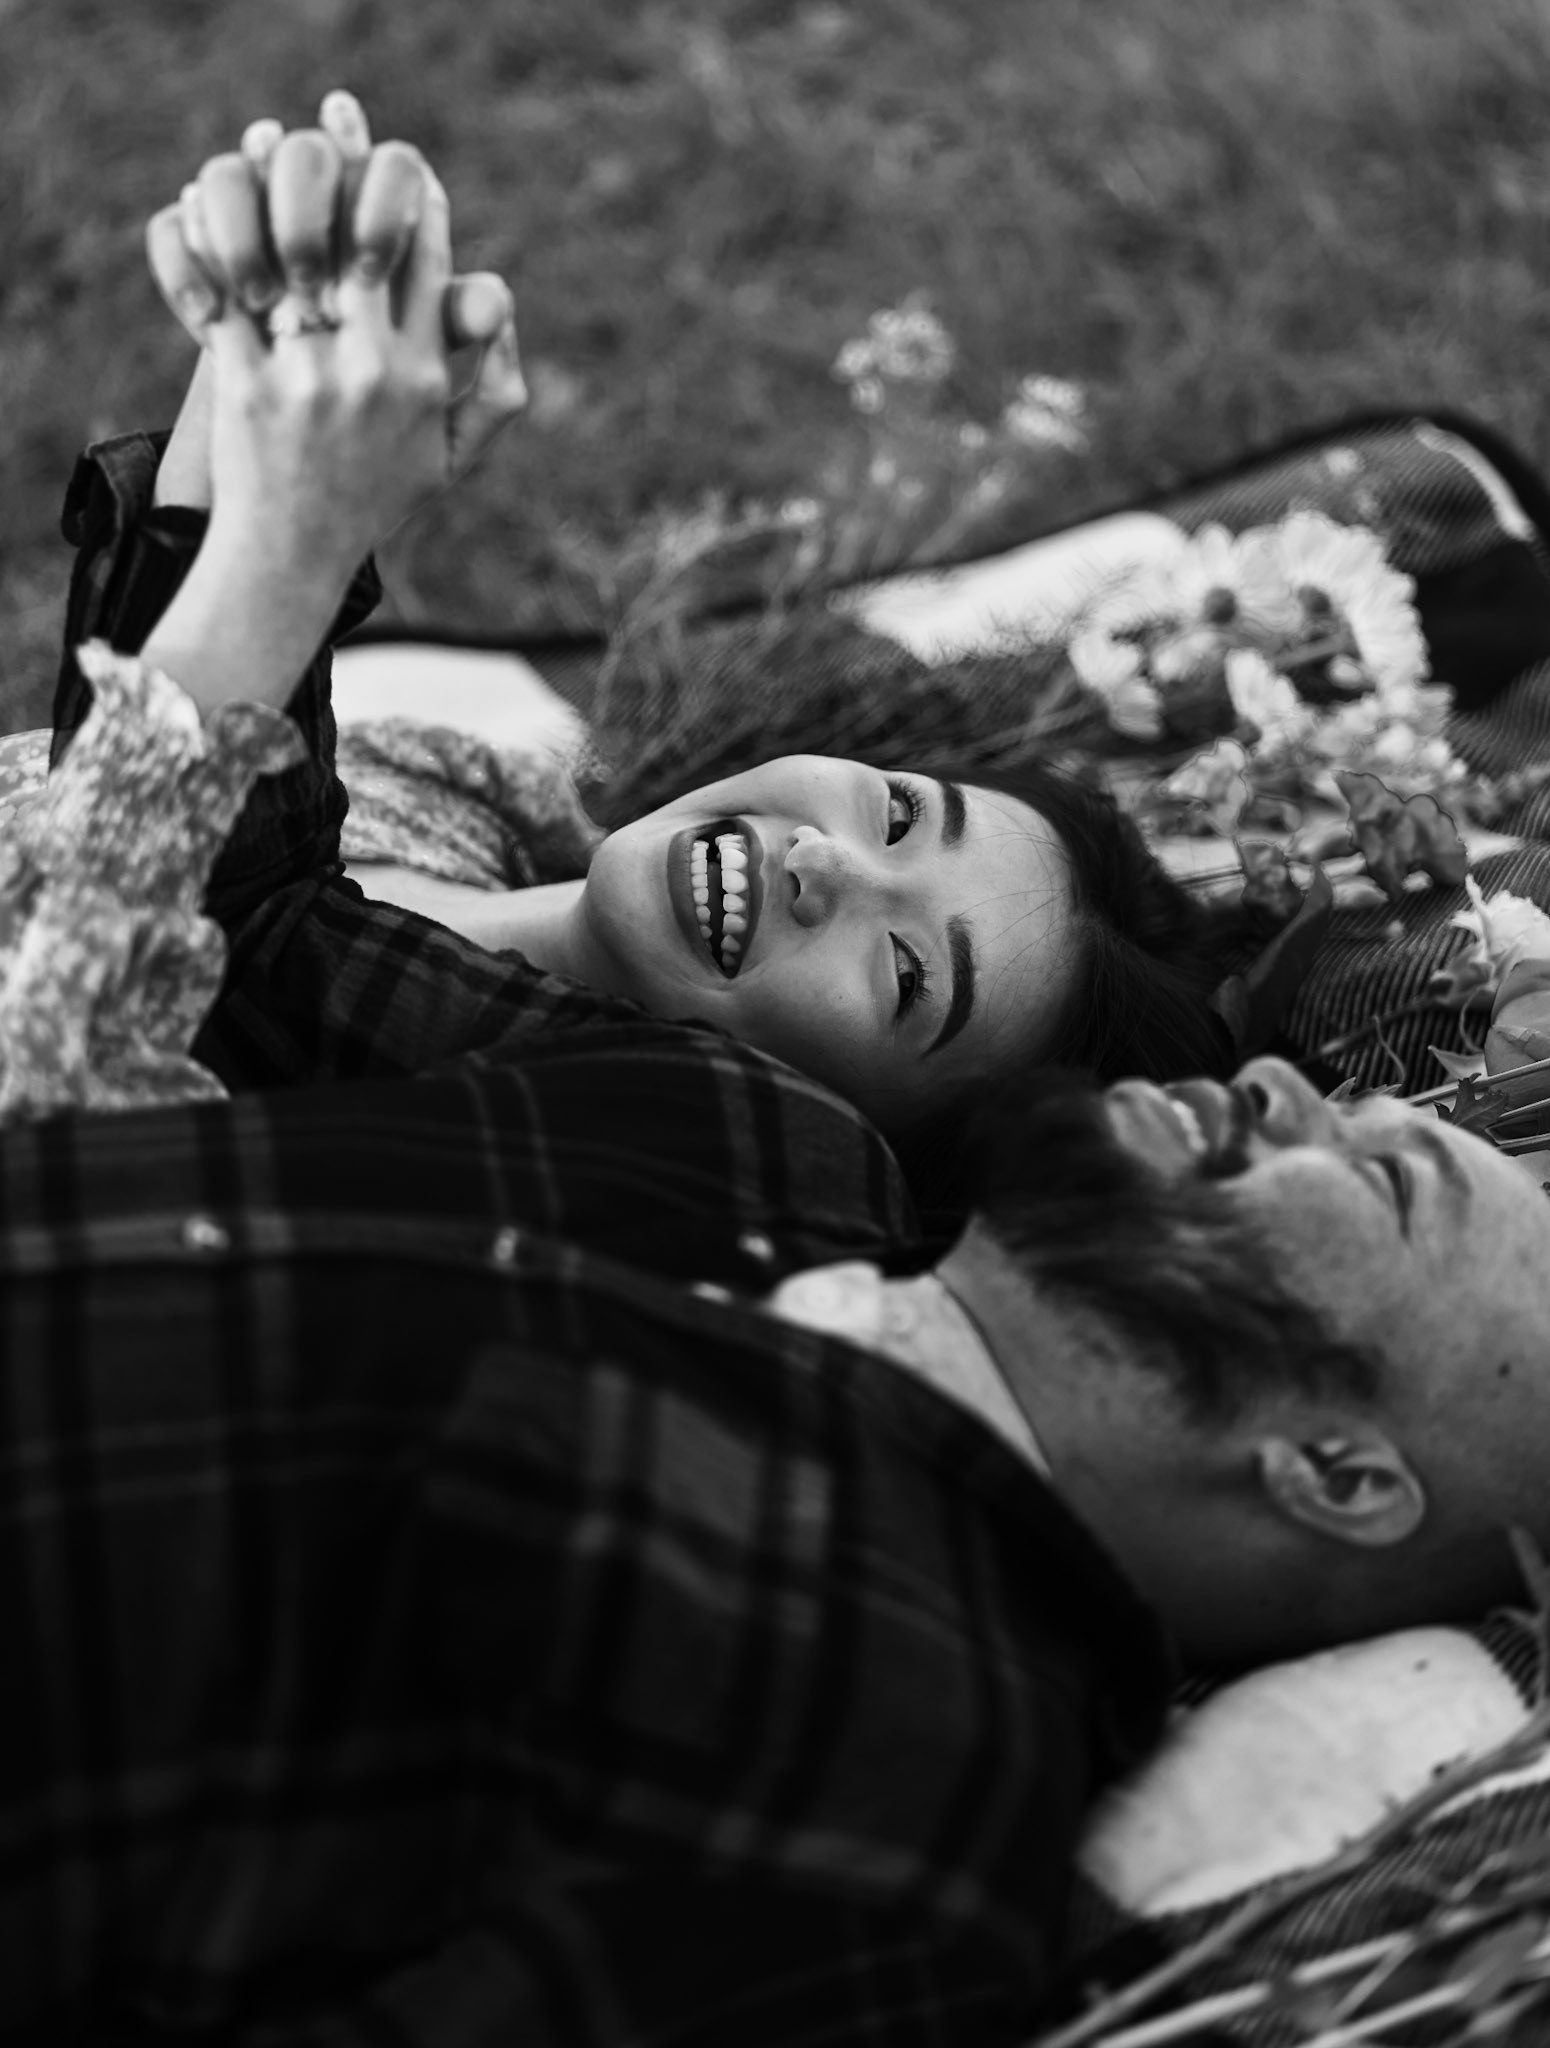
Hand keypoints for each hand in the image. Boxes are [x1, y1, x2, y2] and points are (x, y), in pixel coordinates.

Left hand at [146, 92, 522, 504]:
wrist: (293, 558)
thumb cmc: (373, 504)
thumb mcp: (452, 462)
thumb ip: (494, 393)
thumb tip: (503, 313)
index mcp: (426, 380)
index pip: (430, 263)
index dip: (418, 203)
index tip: (406, 168)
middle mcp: (376, 371)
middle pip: (371, 242)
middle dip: (357, 177)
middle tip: (340, 128)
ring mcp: (312, 378)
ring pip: (302, 254)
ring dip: (287, 199)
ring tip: (274, 153)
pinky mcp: (250, 385)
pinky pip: (231, 292)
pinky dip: (216, 245)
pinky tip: (210, 210)